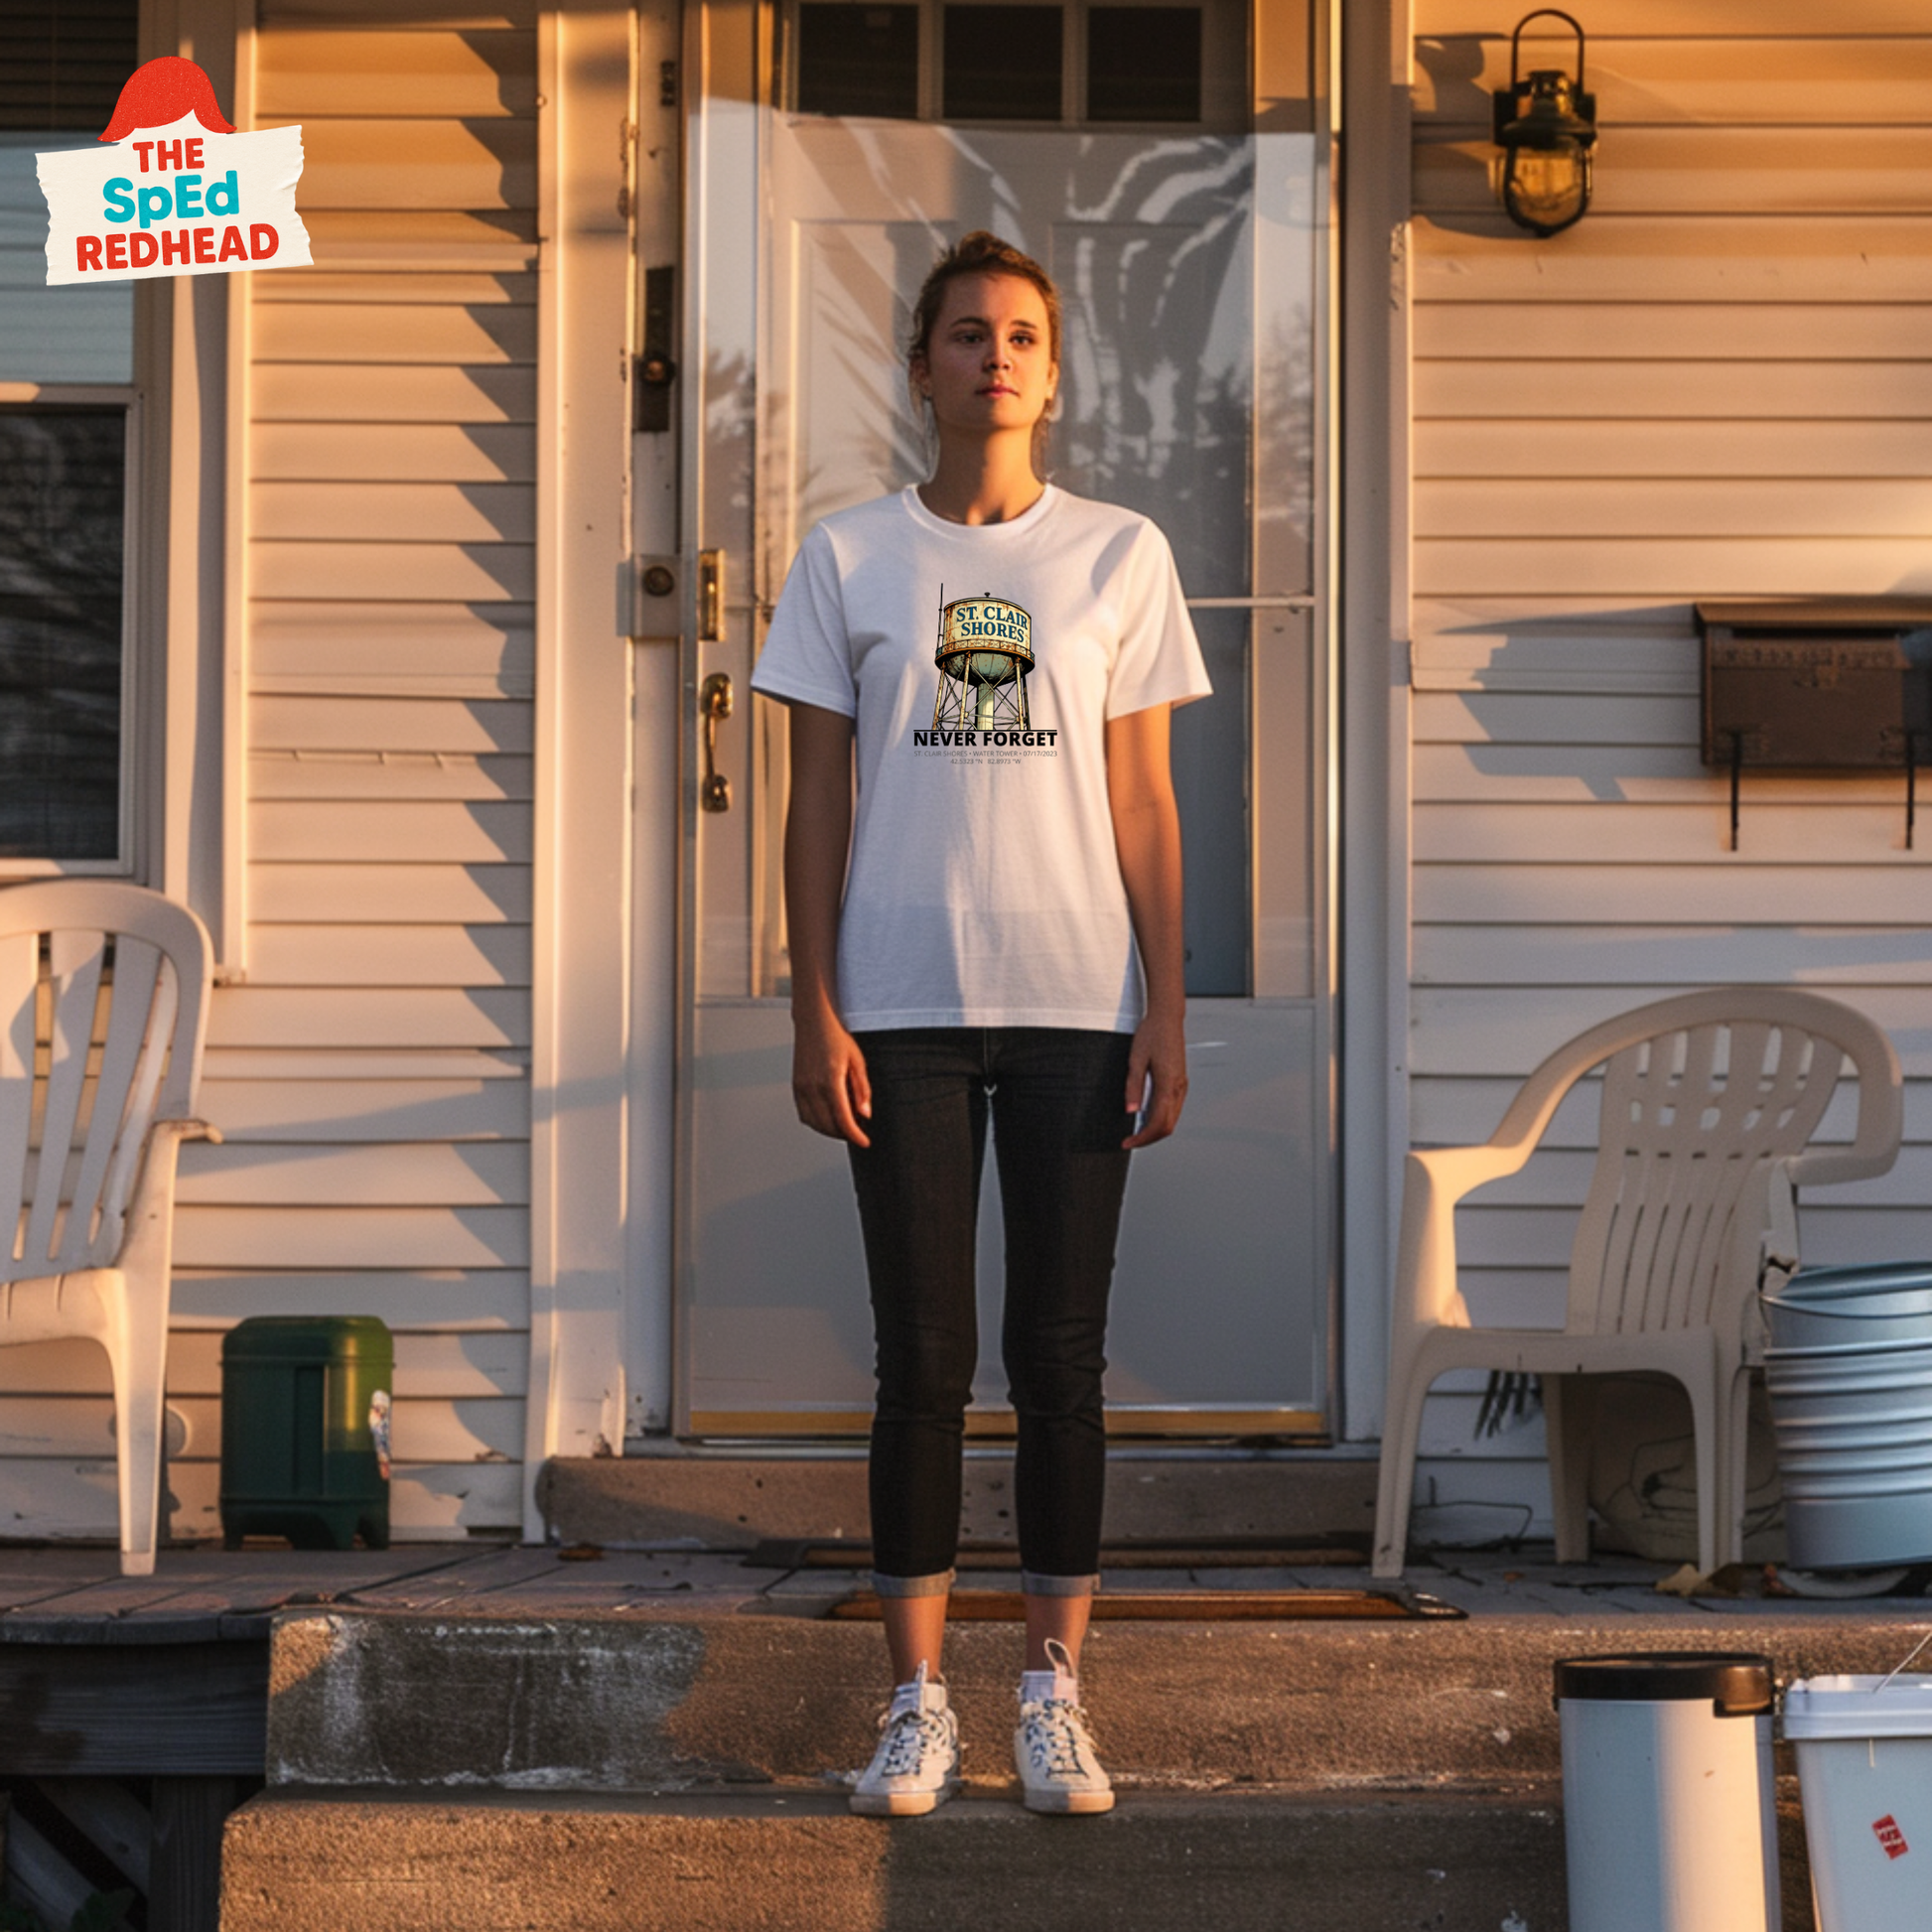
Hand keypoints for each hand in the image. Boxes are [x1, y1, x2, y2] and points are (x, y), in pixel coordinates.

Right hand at [792, 1009, 872, 1146]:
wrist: (813, 1022)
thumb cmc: (835, 1037)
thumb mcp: (857, 1061)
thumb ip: (862, 1089)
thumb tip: (865, 1113)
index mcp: (830, 1079)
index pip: (843, 1118)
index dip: (855, 1135)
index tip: (864, 1142)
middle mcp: (812, 1086)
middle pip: (828, 1125)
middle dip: (844, 1134)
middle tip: (857, 1132)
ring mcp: (801, 1087)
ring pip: (814, 1123)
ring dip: (829, 1130)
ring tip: (844, 1126)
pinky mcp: (795, 1087)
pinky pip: (804, 1114)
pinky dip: (816, 1122)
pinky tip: (827, 1118)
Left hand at [1122, 1008, 1186, 1148]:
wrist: (1167, 1018)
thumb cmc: (1152, 1034)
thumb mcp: (1135, 1060)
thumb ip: (1133, 1087)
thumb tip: (1131, 1111)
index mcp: (1168, 1083)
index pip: (1158, 1122)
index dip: (1142, 1138)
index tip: (1128, 1142)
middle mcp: (1179, 1087)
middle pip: (1168, 1126)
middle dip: (1149, 1138)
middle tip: (1130, 1141)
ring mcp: (1182, 1085)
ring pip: (1172, 1119)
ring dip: (1155, 1129)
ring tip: (1136, 1131)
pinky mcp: (1180, 1082)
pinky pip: (1173, 1108)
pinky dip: (1161, 1118)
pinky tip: (1146, 1116)